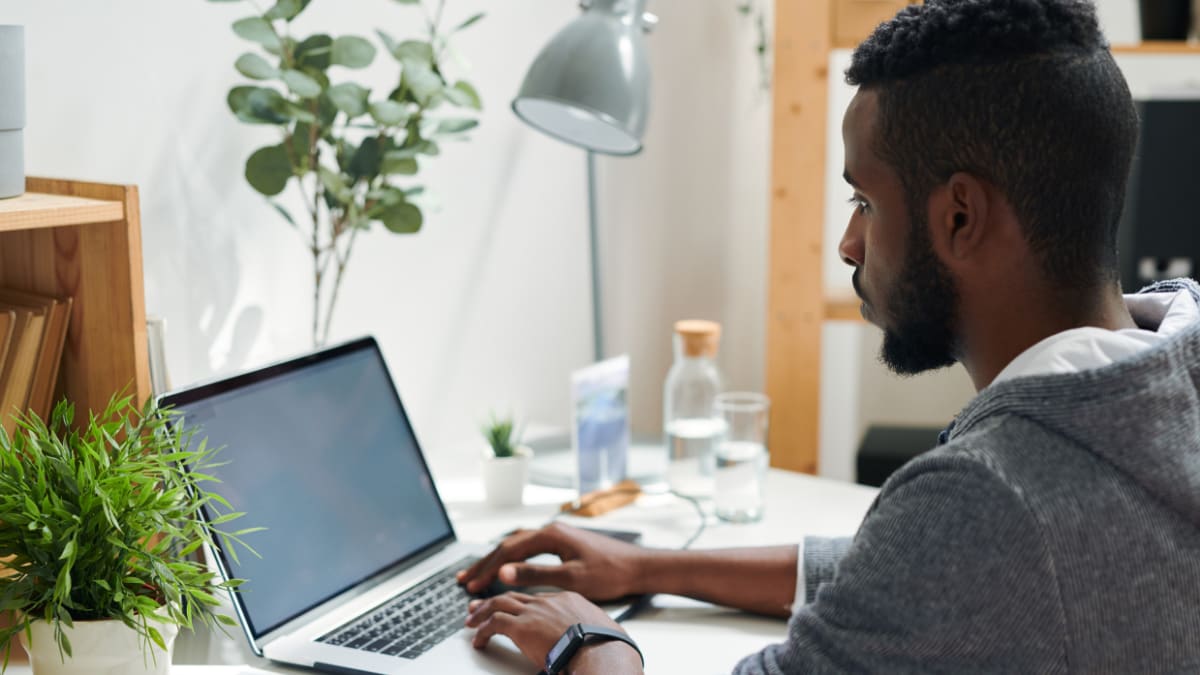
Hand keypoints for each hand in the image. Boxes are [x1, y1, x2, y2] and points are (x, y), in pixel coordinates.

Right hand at [457, 523, 646, 599]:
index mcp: (551, 534)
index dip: (487, 568)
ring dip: (496, 558)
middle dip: (485, 563)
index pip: (508, 550)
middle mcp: (551, 530)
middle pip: (508, 544)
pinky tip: (507, 563)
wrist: (638, 567)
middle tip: (465, 579)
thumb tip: (504, 572)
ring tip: (478, 571)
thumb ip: (535, 574)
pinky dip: (512, 556)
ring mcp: (557, 534)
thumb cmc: (610, 573)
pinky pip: (528, 546)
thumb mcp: (571, 578)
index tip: (472, 584)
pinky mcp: (563, 543)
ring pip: (517, 544)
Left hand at [465, 591, 641, 672]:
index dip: (520, 603)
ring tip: (472, 621)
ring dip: (482, 612)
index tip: (512, 609)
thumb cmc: (606, 645)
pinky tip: (478, 639)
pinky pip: (494, 624)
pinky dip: (482, 630)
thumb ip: (585, 629)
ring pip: (499, 604)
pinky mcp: (522, 627)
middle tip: (479, 607)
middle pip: (514, 596)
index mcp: (567, 599)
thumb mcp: (598, 629)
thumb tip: (582, 641)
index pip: (536, 598)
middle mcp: (548, 601)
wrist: (602, 649)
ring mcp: (534, 612)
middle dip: (494, 601)